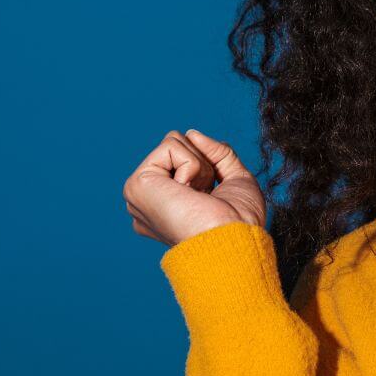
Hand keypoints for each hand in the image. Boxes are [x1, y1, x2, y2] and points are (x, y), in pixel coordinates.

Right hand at [122, 129, 266, 246]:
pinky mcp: (137, 184)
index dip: (208, 170)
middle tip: (206, 195)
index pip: (185, 159)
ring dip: (198, 165)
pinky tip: (188, 193)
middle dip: (203, 164)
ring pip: (173, 142)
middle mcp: (149, 200)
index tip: (212, 199)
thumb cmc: (239, 222)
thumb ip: (218, 153)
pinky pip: (171, 146)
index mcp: (166, 204)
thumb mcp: (236, 179)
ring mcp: (140, 192)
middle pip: (178, 146)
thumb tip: (192, 133)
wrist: (233, 241)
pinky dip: (192, 165)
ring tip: (197, 195)